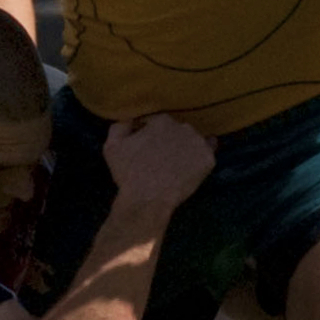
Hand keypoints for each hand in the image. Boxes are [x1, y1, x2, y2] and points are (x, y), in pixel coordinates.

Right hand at [100, 114, 215, 214]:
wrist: (147, 199)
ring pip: (193, 141)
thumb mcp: (112, 146)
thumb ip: (120, 126)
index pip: (157, 122)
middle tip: (161, 159)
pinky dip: (199, 160)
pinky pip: (206, 155)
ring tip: (176, 165)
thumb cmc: (128, 173)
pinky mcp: (208, 160)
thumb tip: (130, 119)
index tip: (146, 148)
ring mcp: (198, 143)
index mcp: (161, 120)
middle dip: (170, 141)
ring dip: (186, 149)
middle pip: (177, 130)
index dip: (150, 135)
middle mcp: (183, 127)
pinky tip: (189, 169)